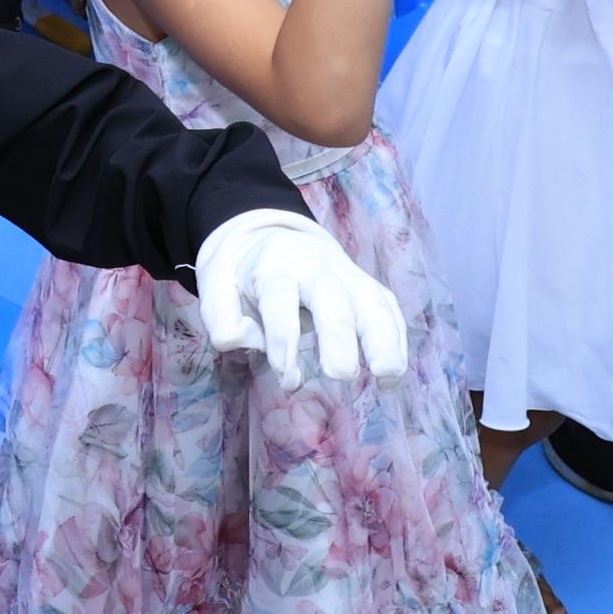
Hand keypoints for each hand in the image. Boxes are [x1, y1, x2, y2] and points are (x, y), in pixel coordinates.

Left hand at [192, 211, 408, 384]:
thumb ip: (220, 315)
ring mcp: (345, 274)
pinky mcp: (365, 285)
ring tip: (387, 375)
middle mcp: (314, 268)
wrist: (267, 233)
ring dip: (382, 337)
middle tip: (341, 376)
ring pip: (370, 299)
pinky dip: (396, 336)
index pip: (280, 299)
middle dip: (339, 336)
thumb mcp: (215, 284)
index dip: (284, 339)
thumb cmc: (241, 272)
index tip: (289, 380)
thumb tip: (240, 341)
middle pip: (332, 297)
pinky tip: (394, 373)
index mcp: (274, 267)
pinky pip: (387, 305)